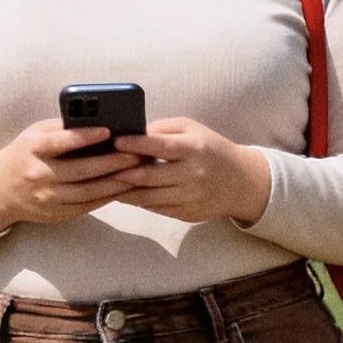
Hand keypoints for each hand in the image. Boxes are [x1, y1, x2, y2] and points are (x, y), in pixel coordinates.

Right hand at [0, 119, 143, 230]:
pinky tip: (123, 187)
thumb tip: (99, 122)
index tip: (109, 131)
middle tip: (137, 155)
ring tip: (137, 172)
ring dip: (115, 183)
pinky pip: (86, 207)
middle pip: (81, 171)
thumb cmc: (23, 155)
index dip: (85, 136)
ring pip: (88, 192)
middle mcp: (39, 175)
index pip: (61, 142)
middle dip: (112, 163)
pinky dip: (106, 197)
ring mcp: (47, 198)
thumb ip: (62, 129)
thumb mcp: (35, 134)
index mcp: (33, 149)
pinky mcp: (55, 215)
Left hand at [107, 119, 271, 226]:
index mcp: (194, 149)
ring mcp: (190, 197)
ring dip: (124, 191)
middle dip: (122, 172)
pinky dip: (138, 201)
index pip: (160, 146)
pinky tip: (124, 194)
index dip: (135, 144)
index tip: (115, 141)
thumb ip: (164, 129)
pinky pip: (156, 208)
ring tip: (105, 182)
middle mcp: (192, 174)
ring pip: (148, 197)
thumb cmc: (211, 150)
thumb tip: (133, 134)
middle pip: (149, 176)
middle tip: (101, 166)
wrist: (242, 183)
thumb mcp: (193, 130)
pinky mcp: (186, 213)